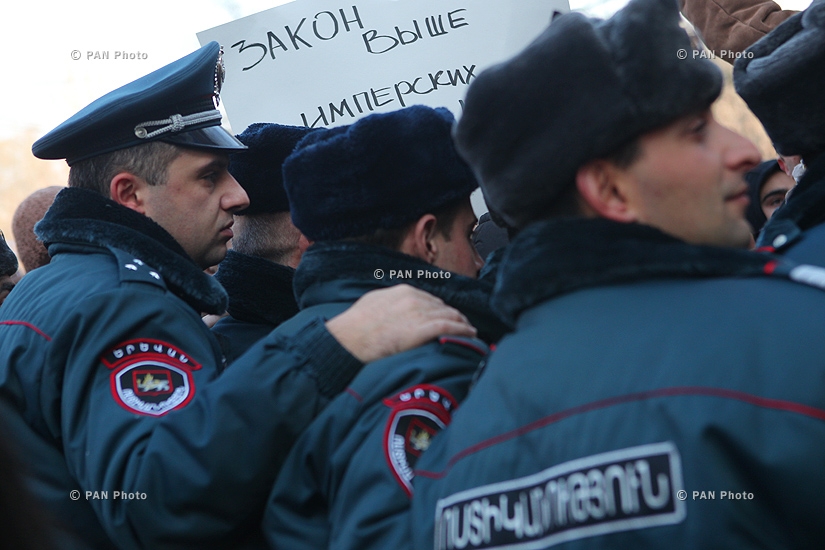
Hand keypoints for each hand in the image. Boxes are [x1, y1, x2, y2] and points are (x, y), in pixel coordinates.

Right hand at [325, 284, 475, 362]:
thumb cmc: (355, 326)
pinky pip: (450, 327)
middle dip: (452, 315)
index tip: (444, 316)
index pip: (429, 299)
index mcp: (402, 291)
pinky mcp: (424, 329)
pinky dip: (463, 330)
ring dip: (461, 323)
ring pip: (450, 315)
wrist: (349, 339)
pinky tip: (471, 335)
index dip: (439, 309)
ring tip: (469, 330)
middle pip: (442, 306)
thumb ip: (389, 302)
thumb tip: (393, 308)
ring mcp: (420, 313)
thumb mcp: (372, 302)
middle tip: (461, 324)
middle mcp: (414, 299)